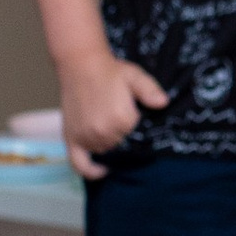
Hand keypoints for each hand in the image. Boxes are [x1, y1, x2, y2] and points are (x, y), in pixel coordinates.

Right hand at [56, 47, 169, 179]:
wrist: (80, 63)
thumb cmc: (110, 70)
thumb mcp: (135, 76)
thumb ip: (150, 91)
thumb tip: (163, 103)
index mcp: (122, 119)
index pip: (138, 138)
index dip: (139, 129)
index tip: (138, 122)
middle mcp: (104, 132)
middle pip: (122, 147)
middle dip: (125, 137)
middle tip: (122, 122)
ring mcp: (86, 137)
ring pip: (104, 153)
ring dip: (110, 147)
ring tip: (113, 132)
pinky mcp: (71, 138)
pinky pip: (79, 165)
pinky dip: (91, 171)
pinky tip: (102, 170)